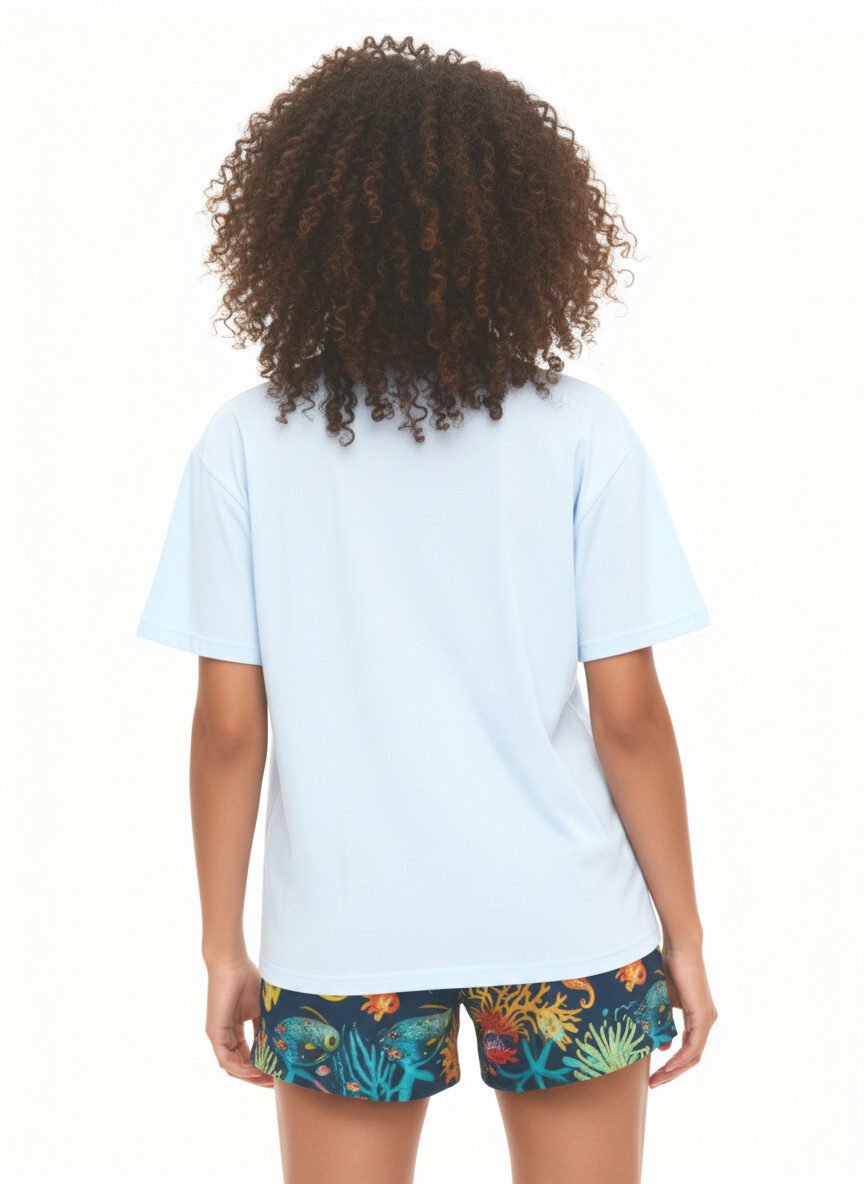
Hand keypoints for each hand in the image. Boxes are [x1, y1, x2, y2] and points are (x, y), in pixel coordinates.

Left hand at [204, 955, 273, 1087]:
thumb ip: (265, 1028)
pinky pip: (226, 1060)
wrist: (232, 964)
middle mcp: (224, 1037)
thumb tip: (280, 1046)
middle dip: (256, 1077)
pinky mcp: (215, 1033)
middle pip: (238, 1067)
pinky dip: (241, 1068)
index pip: (246, 1058)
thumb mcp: (261, 1009)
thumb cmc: (246, 980)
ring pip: (232, 1067)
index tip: (277, 1075)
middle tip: (275, 1083)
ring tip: (268, 1079)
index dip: (260, 1068)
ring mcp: (218, 1036)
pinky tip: (256, 1070)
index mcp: (234, 1031)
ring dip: (250, 1076)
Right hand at [649, 944, 717, 1086]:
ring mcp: (707, 1019)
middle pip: (692, 1058)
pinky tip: (666, 1064)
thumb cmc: (668, 967)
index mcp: (698, 1017)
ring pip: (694, 1055)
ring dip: (675, 1070)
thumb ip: (663, 1022)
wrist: (680, 948)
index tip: (654, 1073)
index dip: (672, 1064)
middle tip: (654, 1083)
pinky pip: (694, 1047)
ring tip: (656, 1079)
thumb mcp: (662, 1001)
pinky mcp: (703, 1016)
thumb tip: (662, 1046)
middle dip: (672, 1073)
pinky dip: (680, 1058)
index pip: (688, 1049)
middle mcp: (706, 1021)